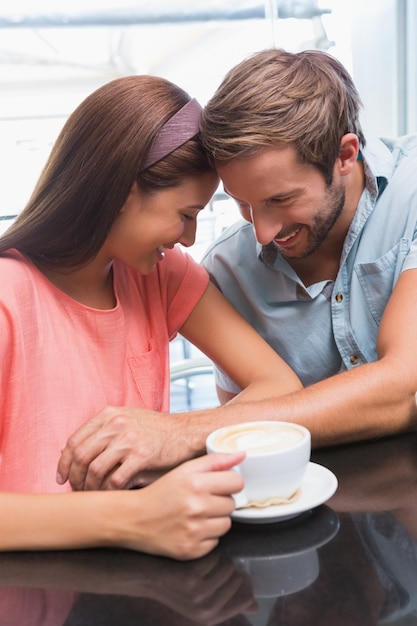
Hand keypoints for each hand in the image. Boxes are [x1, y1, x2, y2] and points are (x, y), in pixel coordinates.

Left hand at [57, 406, 188, 490]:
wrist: (185, 432)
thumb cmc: (155, 430)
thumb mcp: (125, 420)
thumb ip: (99, 433)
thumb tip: (68, 451)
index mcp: (108, 415)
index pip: (74, 441)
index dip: (64, 463)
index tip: (62, 477)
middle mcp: (116, 424)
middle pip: (81, 456)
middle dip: (75, 479)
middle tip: (77, 491)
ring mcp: (129, 439)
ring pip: (95, 470)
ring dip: (90, 488)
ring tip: (93, 496)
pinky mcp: (142, 455)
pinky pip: (116, 479)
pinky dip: (109, 492)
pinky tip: (111, 496)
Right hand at [121, 452, 244, 559]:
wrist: (134, 519)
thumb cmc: (160, 493)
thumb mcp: (184, 470)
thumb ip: (215, 461)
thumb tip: (241, 455)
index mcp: (195, 484)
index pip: (237, 482)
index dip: (228, 483)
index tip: (217, 485)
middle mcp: (196, 508)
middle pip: (232, 504)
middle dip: (219, 501)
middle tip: (200, 500)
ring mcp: (194, 531)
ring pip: (226, 524)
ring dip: (215, 520)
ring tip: (195, 515)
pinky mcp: (191, 550)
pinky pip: (215, 542)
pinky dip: (205, 537)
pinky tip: (190, 529)